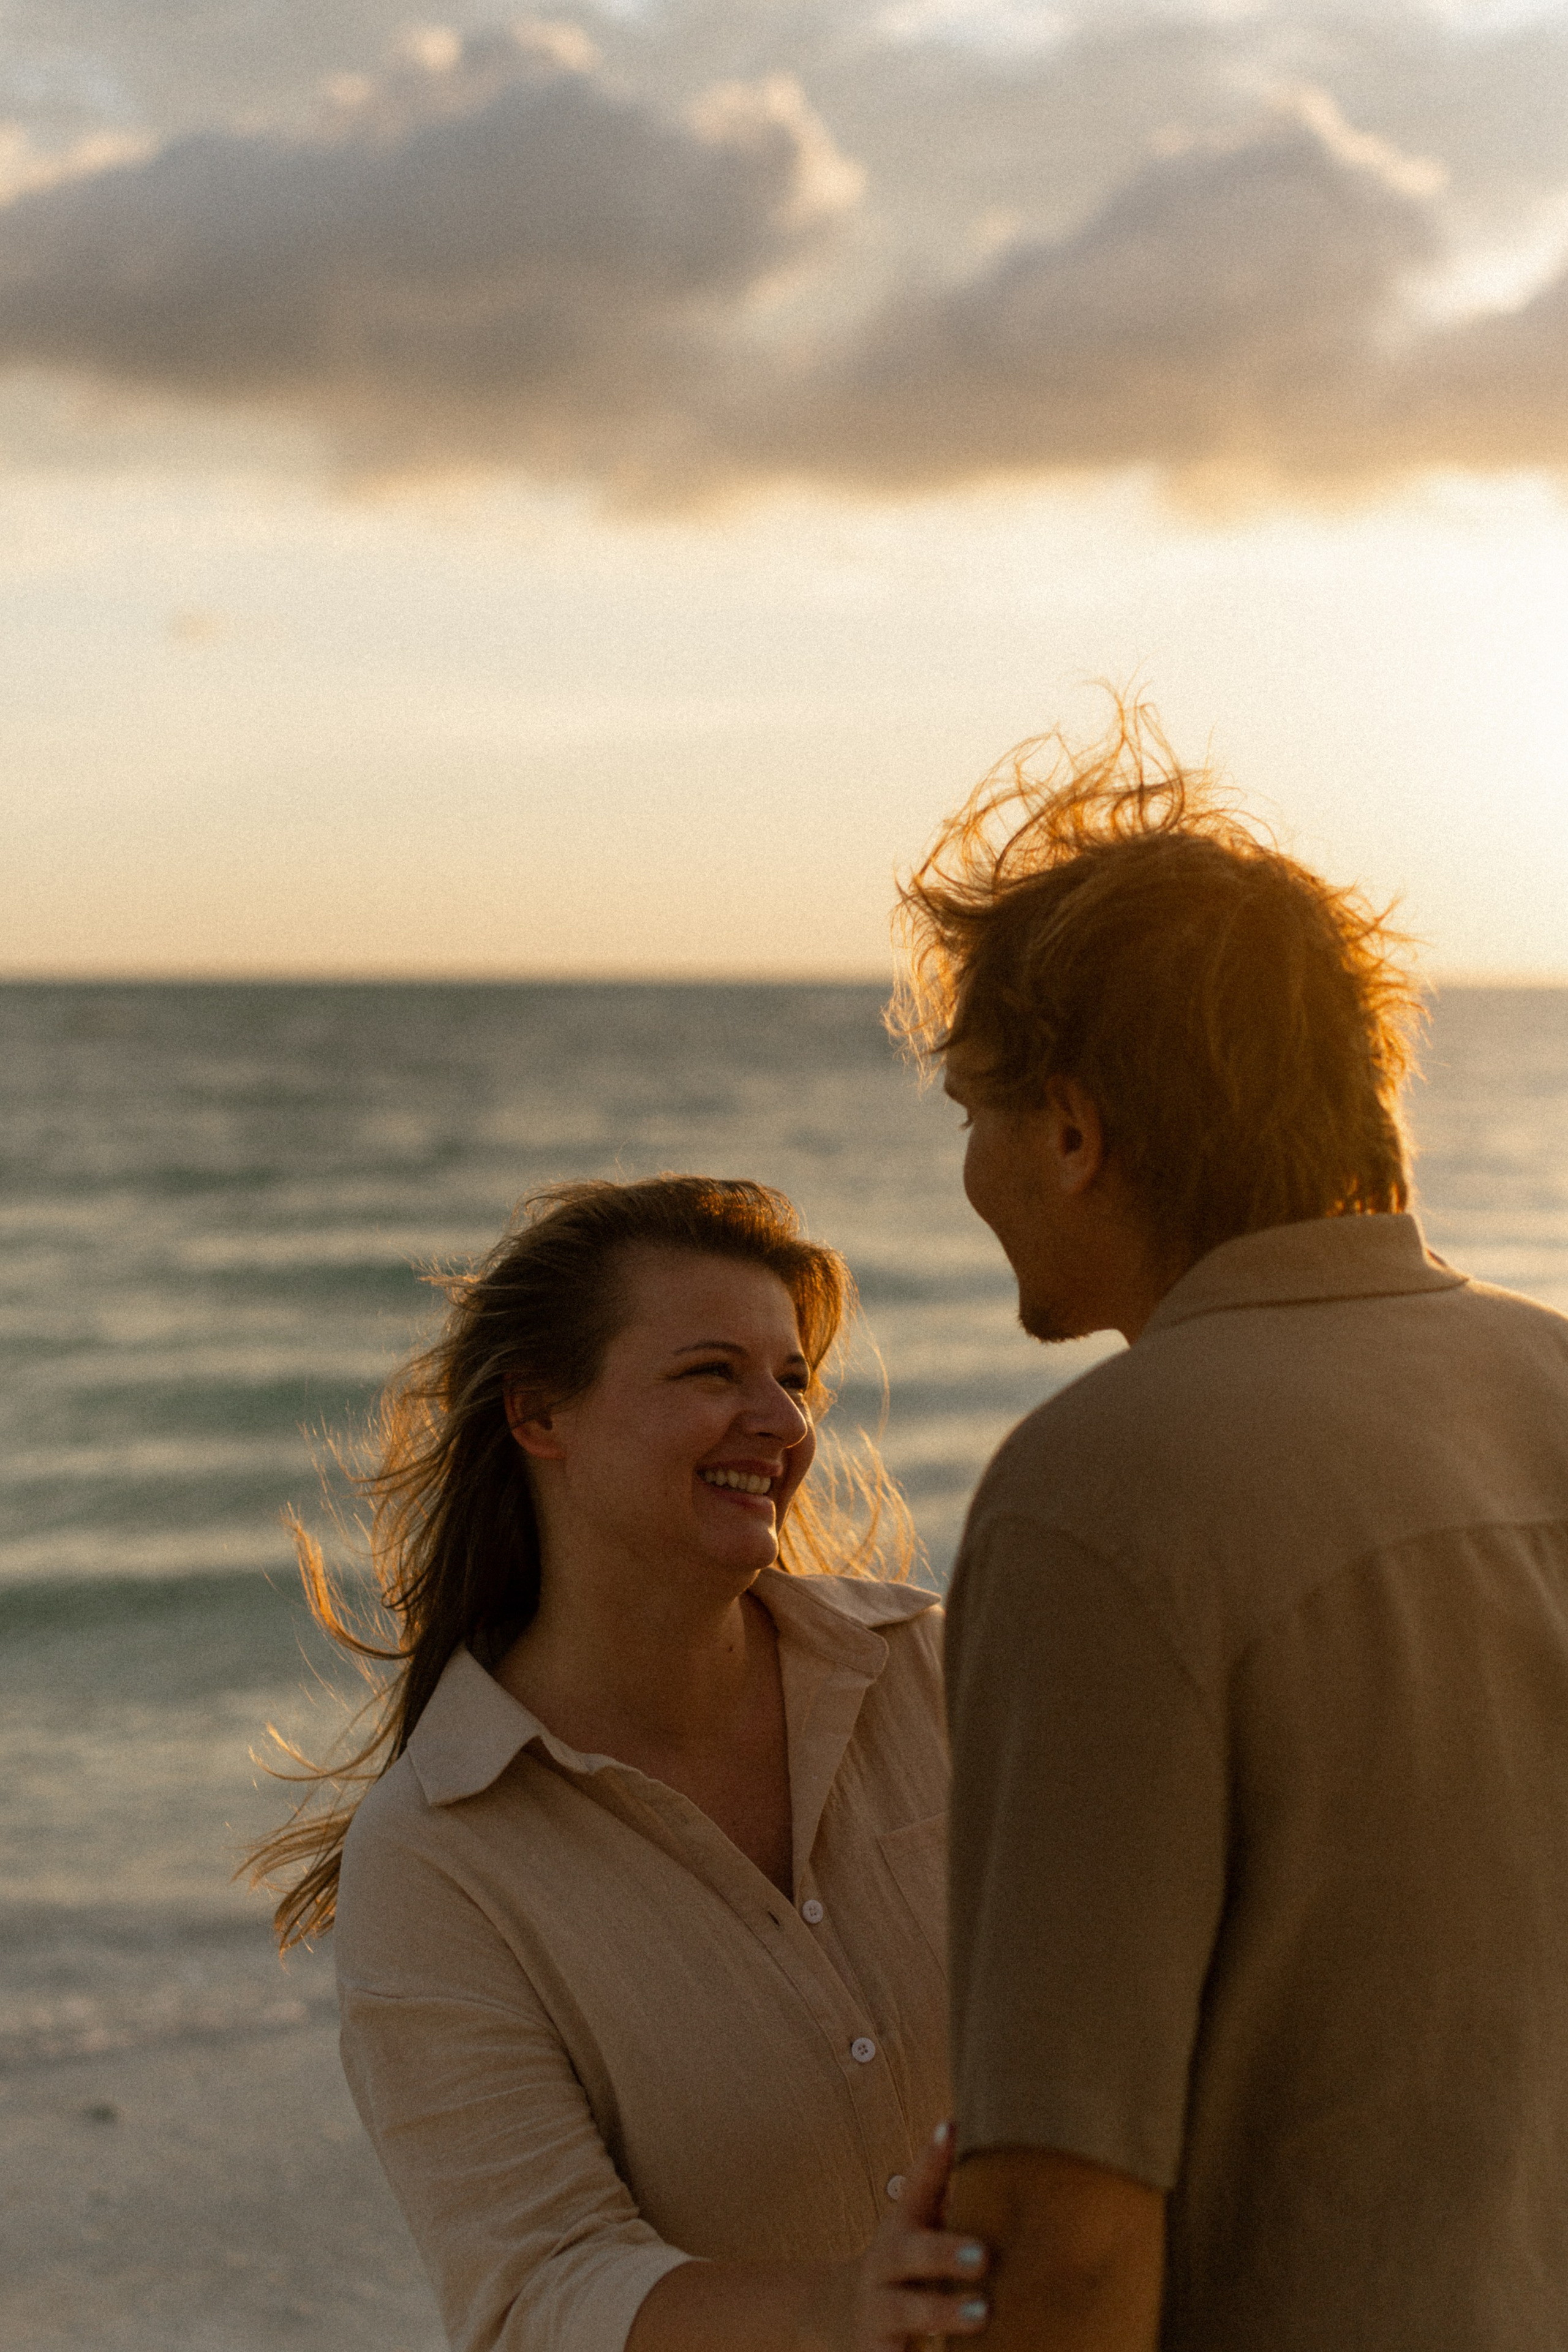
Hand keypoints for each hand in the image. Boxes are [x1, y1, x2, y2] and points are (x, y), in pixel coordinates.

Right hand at [830, 2121, 990, 2349]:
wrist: (837, 2316)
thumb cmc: (900, 2262)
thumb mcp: (911, 2221)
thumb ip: (933, 2180)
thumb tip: (955, 2124)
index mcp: (897, 2232)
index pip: (912, 2189)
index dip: (930, 2160)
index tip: (951, 2127)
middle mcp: (882, 2270)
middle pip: (908, 2256)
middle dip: (944, 2252)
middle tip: (984, 2253)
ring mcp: (876, 2315)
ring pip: (904, 2314)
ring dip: (942, 2314)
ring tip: (984, 2315)